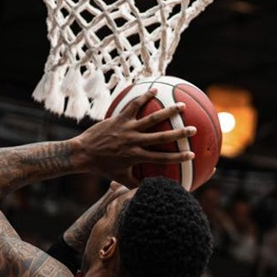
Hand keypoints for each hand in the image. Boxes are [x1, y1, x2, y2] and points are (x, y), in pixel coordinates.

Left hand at [73, 91, 195, 177]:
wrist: (83, 153)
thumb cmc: (102, 167)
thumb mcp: (120, 177)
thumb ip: (135, 182)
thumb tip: (149, 187)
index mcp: (136, 157)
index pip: (161, 158)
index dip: (177, 157)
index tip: (192, 155)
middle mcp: (134, 142)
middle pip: (161, 137)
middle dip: (179, 133)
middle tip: (194, 129)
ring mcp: (127, 129)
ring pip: (151, 118)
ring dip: (168, 111)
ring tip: (182, 105)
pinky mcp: (119, 118)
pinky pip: (134, 105)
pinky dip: (145, 97)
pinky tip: (155, 89)